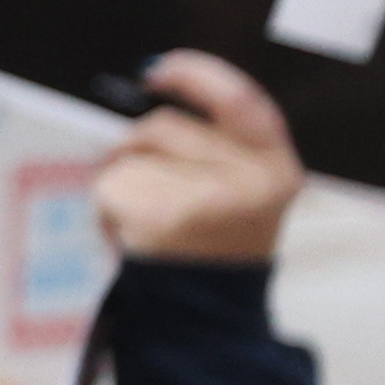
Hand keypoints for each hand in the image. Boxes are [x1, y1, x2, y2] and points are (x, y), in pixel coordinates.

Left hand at [87, 49, 304, 271]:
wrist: (208, 315)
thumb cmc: (216, 245)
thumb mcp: (243, 188)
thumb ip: (216, 139)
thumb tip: (156, 77)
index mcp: (277, 167)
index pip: (239, 99)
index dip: (195, 73)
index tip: (158, 70)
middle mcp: (249, 181)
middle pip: (164, 125)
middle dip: (139, 145)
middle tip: (147, 183)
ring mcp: (205, 199)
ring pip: (131, 153)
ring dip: (123, 177)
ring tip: (146, 217)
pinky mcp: (159, 217)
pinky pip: (111, 184)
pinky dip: (107, 205)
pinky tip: (130, 234)